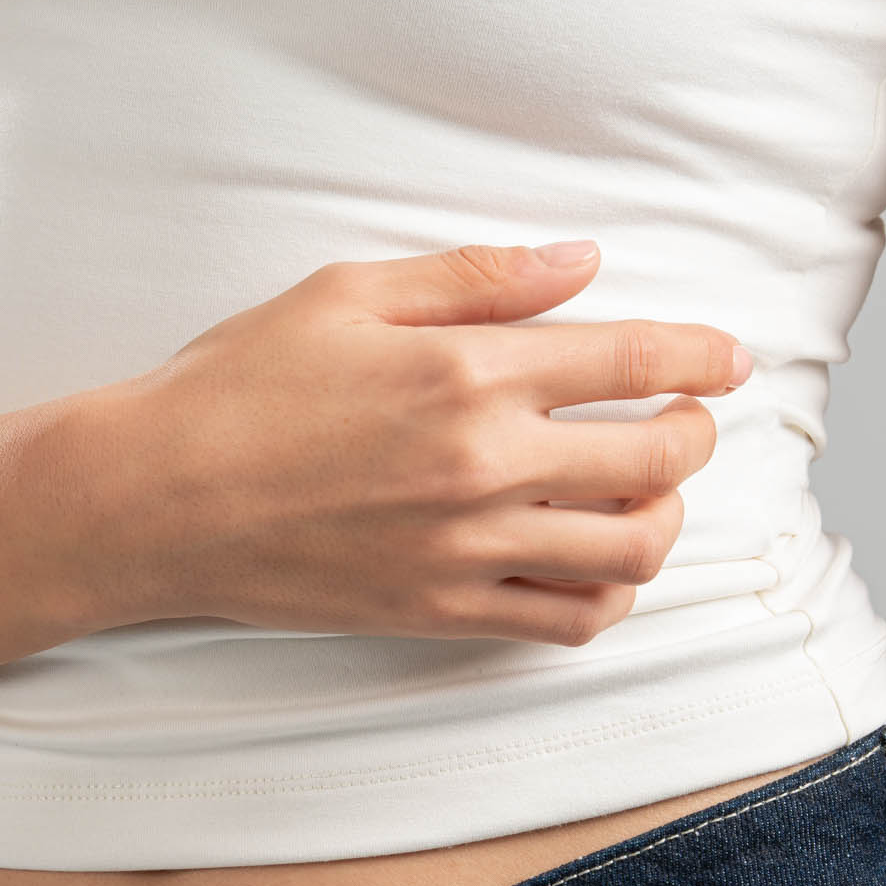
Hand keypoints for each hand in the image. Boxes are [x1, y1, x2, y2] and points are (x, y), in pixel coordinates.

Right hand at [77, 241, 751, 645]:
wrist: (156, 499)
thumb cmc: (241, 384)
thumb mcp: (350, 292)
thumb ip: (478, 277)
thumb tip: (582, 263)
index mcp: (466, 373)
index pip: (630, 361)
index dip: (699, 358)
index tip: (729, 358)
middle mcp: (483, 467)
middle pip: (653, 461)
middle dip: (694, 434)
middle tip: (689, 418)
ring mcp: (466, 549)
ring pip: (628, 554)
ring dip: (665, 519)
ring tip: (651, 492)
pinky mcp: (441, 611)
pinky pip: (565, 622)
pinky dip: (607, 596)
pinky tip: (598, 563)